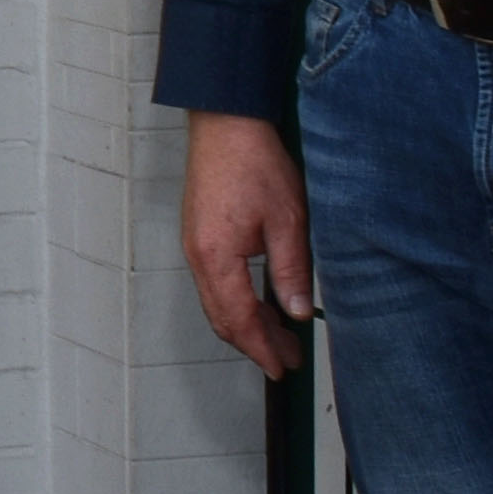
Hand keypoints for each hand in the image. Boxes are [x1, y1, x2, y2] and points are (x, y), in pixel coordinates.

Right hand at [185, 111, 314, 381]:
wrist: (225, 124)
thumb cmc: (254, 164)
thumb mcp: (287, 220)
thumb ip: (292, 271)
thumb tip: (298, 313)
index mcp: (217, 257)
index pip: (239, 320)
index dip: (262, 349)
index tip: (282, 369)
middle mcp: (198, 257)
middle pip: (222, 318)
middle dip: (254, 343)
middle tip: (287, 359)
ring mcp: (194, 246)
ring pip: (216, 303)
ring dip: (246, 324)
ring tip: (280, 334)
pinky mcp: (199, 235)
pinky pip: (214, 283)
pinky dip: (236, 302)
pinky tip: (261, 301)